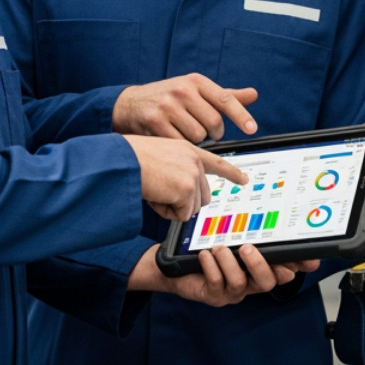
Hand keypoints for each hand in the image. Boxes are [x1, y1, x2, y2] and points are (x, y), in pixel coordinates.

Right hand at [113, 75, 258, 141]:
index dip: (240, 115)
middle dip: (215, 133)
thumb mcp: (196, 90)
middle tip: (208, 133)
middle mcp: (182, 90)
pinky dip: (182, 145)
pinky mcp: (155, 121)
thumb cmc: (169, 98)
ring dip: (197, 140)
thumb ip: (224, 95)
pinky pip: (181, 143)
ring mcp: (168, 106)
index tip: (252, 128)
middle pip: (214, 122)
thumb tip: (253, 94)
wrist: (130, 105)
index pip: (225, 98)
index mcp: (196, 81)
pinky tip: (175, 138)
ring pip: (199, 135)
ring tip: (186, 132)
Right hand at [122, 135, 249, 220]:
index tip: (245, 180)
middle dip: (184, 202)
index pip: (217, 162)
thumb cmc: (131, 159)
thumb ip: (179, 168)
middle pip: (203, 196)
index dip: (232, 173)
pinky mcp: (185, 189)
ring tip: (155, 190)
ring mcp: (192, 173)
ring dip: (172, 207)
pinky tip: (154, 196)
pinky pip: (181, 215)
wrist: (119, 161)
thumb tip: (188, 193)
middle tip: (162, 192)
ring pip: (192, 208)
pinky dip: (165, 212)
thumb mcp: (160, 156)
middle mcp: (194, 159)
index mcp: (188, 150)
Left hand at [127, 245, 318, 306]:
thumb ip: (254, 234)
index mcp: (259, 268)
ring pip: (240, 283)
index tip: (307, 260)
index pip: (286, 270)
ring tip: (218, 248)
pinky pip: (217, 284)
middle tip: (247, 248)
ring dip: (229, 263)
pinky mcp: (214, 296)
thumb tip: (277, 220)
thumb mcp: (232, 239)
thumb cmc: (209, 250)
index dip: (297, 267)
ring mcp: (233, 292)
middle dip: (259, 265)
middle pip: (268, 282)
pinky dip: (211, 267)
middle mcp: (250, 282)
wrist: (178, 267)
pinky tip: (205, 255)